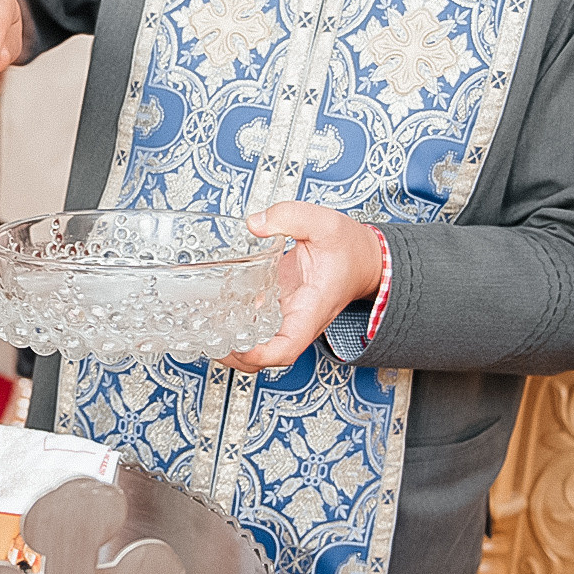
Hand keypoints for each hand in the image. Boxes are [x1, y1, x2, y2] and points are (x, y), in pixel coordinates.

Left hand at [218, 202, 384, 373]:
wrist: (367, 259)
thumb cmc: (352, 249)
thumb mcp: (324, 223)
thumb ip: (290, 217)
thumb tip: (256, 223)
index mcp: (312, 309)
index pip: (286, 348)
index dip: (259, 354)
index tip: (235, 346)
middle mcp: (299, 319)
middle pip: (266, 356)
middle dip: (235, 356)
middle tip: (207, 338)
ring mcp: (289, 316)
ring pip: (260, 345)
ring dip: (233, 344)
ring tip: (206, 327)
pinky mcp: (282, 307)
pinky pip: (258, 325)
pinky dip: (237, 323)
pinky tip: (219, 308)